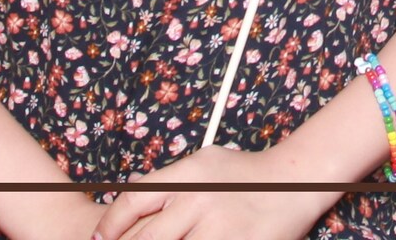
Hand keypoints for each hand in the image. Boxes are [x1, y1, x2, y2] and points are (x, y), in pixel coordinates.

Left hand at [93, 144, 344, 239]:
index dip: (109, 224)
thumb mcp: (204, 163)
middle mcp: (197, 199)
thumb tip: (132, 198)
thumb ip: (170, 181)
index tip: (99, 238)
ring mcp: (217, 227)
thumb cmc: (247, 173)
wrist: (296, 181)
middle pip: (145, 237)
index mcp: (186, 175)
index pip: (133, 199)